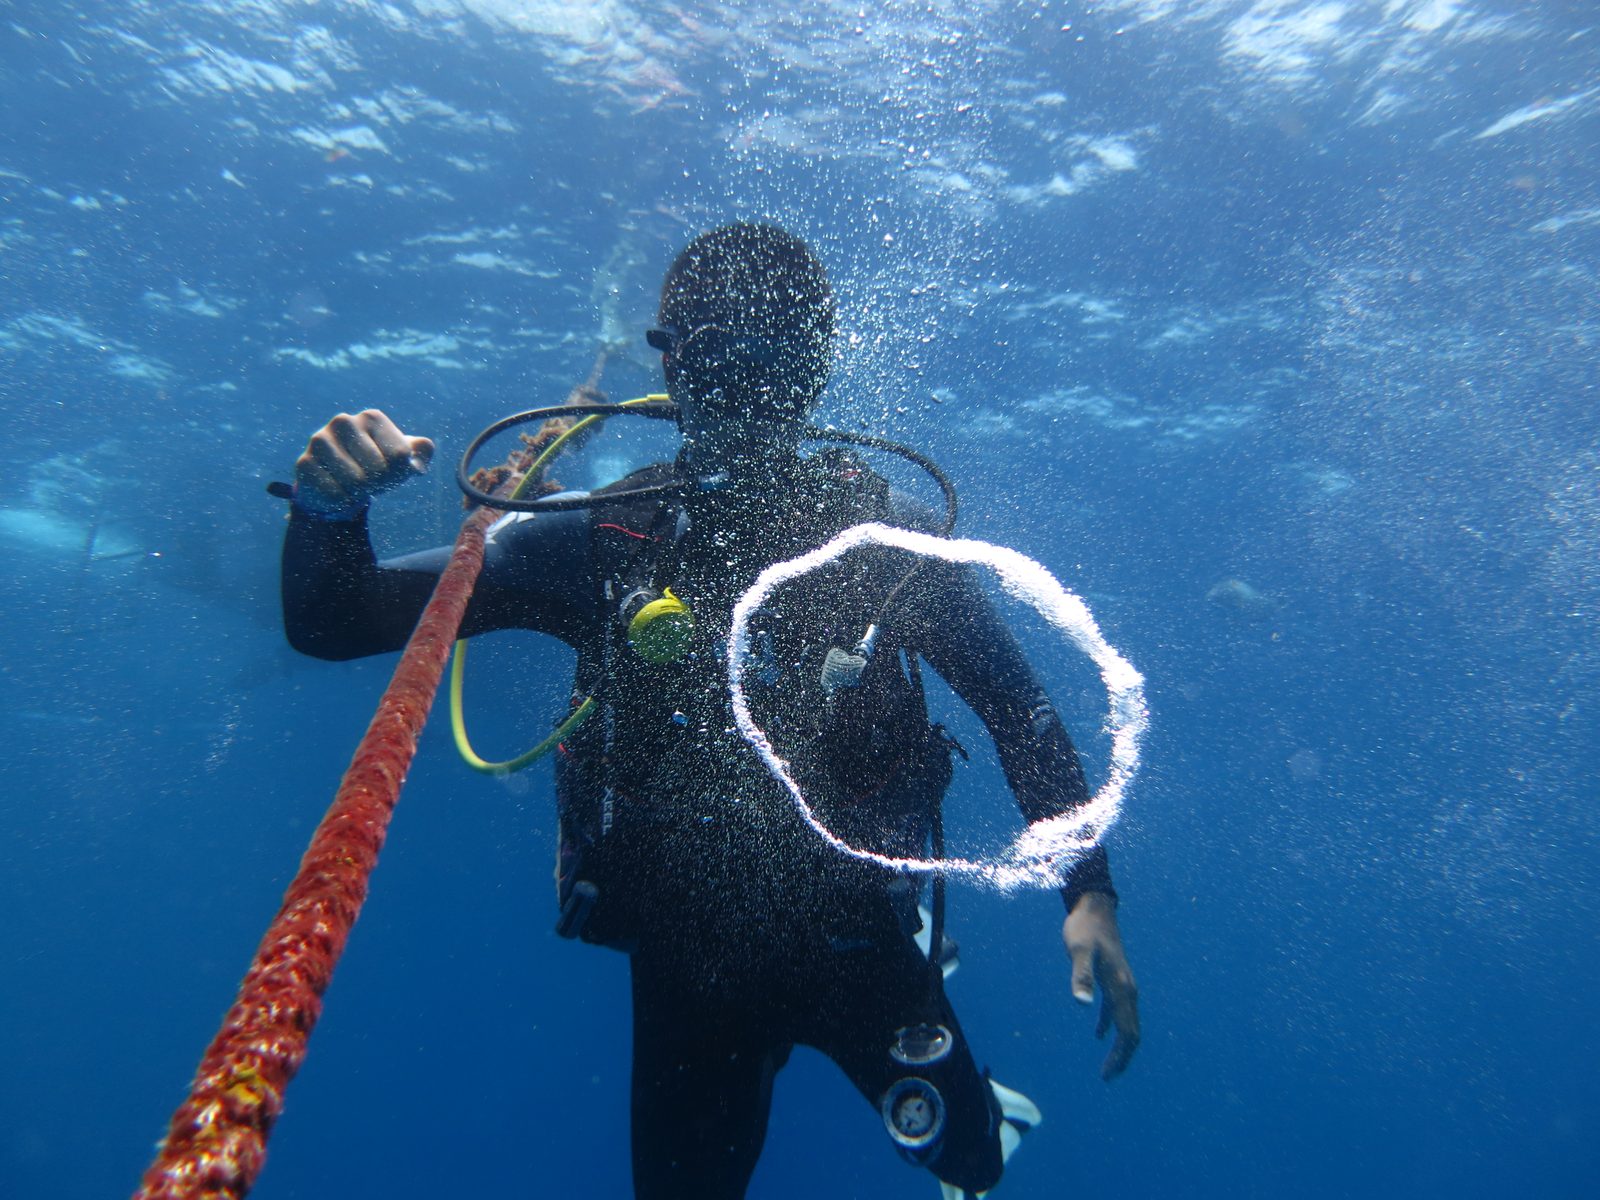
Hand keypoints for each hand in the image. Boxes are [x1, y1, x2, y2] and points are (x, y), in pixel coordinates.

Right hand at [294, 409, 434, 516]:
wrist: (338, 481)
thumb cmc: (376, 466)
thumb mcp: (403, 458)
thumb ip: (421, 451)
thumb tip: (423, 450)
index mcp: (372, 417)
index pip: (399, 456)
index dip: (398, 474)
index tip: (388, 471)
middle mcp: (343, 422)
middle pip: (378, 470)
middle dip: (378, 484)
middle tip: (369, 481)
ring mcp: (320, 440)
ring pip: (356, 483)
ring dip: (359, 493)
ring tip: (353, 485)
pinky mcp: (304, 463)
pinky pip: (334, 494)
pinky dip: (341, 501)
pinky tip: (337, 491)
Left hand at [1064, 891, 1139, 1079]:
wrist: (1095, 907)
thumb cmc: (1085, 929)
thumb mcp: (1079, 952)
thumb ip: (1081, 977)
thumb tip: (1082, 1005)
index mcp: (1122, 988)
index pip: (1128, 1031)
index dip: (1120, 1055)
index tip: (1107, 1074)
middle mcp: (1128, 989)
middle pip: (1131, 1031)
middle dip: (1122, 1057)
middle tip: (1107, 1077)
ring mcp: (1122, 984)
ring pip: (1126, 1022)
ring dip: (1119, 1045)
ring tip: (1107, 1066)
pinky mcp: (1114, 978)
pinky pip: (1116, 1009)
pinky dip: (1110, 1025)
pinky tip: (1098, 1034)